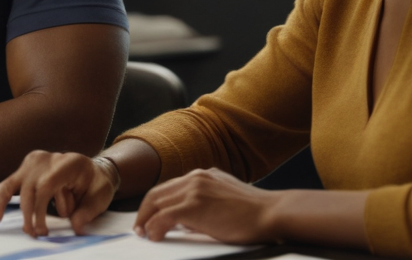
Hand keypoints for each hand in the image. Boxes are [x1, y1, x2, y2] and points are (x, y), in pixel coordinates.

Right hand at [0, 151, 116, 236]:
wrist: (92, 171)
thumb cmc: (97, 185)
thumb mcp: (100, 197)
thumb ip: (88, 211)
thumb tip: (75, 226)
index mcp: (68, 162)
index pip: (47, 184)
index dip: (40, 209)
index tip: (42, 231)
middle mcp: (47, 159)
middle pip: (28, 187)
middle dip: (27, 214)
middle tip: (32, 235)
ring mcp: (33, 162)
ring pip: (10, 184)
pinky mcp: (25, 169)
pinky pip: (8, 185)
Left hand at [134, 168, 280, 243]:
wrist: (271, 213)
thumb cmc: (255, 212)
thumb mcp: (224, 197)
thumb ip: (204, 202)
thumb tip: (185, 221)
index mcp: (203, 175)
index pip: (169, 187)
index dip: (156, 203)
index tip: (149, 216)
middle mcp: (195, 178)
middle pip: (158, 193)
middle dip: (145, 211)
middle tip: (140, 227)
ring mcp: (194, 190)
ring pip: (157, 202)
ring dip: (145, 220)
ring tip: (143, 233)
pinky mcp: (194, 206)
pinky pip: (163, 217)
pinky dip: (154, 227)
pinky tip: (153, 236)